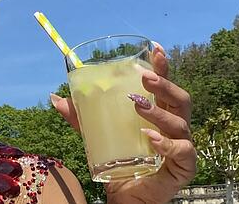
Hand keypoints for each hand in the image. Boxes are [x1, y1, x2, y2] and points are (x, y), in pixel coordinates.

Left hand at [50, 42, 195, 203]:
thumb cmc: (119, 161)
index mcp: (159, 113)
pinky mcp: (183, 167)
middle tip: (145, 78)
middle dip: (165, 84)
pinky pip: (183, 152)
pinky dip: (167, 144)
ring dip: (158, 111)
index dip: (163, 66)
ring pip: (180, 122)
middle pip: (181, 99)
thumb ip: (80, 117)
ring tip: (137, 104)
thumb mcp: (96, 135)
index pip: (165, 86)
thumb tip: (55, 98)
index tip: (156, 48)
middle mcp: (174, 127)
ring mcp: (181, 146)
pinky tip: (150, 137)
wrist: (125, 196)